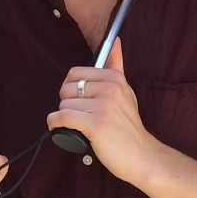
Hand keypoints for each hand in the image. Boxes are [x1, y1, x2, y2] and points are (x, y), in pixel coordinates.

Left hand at [47, 38, 158, 183]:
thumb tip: (115, 41)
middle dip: (67, 103)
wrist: (141, 155)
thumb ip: (116, 66)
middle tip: (79, 116)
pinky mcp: (96, 124)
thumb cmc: (128, 126)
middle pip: (67, 89)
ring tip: (79, 126)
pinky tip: (59, 128)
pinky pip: (62, 117)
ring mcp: (104, 106)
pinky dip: (55, 124)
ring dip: (65, 118)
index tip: (78, 101)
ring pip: (64, 105)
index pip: (75, 74)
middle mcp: (110, 88)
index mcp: (115, 78)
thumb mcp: (125, 91)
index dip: (71, 89)